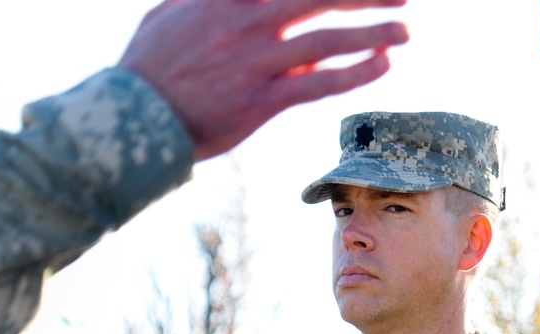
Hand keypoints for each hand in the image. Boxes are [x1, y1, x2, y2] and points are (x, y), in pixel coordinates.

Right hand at [120, 0, 408, 160]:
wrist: (134, 118)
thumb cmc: (150, 65)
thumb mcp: (173, 8)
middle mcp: (249, 19)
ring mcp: (257, 59)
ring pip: (329, 38)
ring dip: (373, 31)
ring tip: (406, 29)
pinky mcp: (261, 100)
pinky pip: (319, 83)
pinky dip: (354, 73)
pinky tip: (382, 65)